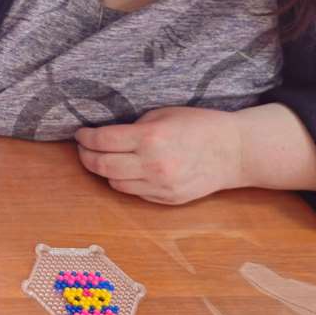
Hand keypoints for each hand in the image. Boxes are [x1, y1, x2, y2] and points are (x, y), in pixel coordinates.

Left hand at [75, 106, 244, 204]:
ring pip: (114, 183)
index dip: (86, 138)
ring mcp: (159, 186)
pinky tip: (125, 170)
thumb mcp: (164, 115)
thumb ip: (134, 128)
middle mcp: (152, 165)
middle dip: (86, 156)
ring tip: (102, 159)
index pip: (103, 141)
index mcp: (150, 138)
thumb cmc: (199, 125)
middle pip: (101, 166)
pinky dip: (123, 181)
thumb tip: (107, 136)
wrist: (234, 151)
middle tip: (83, 148)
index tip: (80, 134)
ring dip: (103, 171)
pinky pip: (133, 192)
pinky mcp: (166, 199)